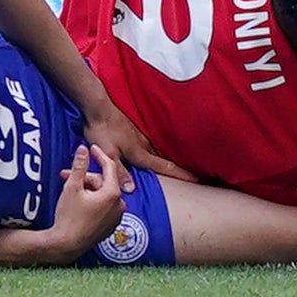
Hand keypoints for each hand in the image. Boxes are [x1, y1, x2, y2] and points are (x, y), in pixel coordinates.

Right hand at [47, 144, 126, 260]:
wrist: (64, 245)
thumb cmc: (68, 217)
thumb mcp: (72, 187)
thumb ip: (79, 166)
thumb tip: (83, 149)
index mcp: (113, 194)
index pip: (109, 167)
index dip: (99, 155)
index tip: (91, 148)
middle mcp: (119, 205)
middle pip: (103, 182)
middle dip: (85, 177)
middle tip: (66, 176)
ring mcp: (116, 218)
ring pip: (103, 195)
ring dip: (88, 189)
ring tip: (70, 191)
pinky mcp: (110, 227)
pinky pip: (104, 207)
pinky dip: (93, 201)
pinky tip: (79, 202)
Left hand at [82, 99, 197, 193]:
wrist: (98, 107)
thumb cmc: (102, 131)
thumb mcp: (108, 154)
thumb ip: (120, 172)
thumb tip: (132, 189)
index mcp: (139, 153)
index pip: (164, 167)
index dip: (181, 174)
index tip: (198, 179)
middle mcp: (143, 144)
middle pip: (163, 159)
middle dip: (177, 168)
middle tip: (191, 176)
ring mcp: (139, 136)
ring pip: (156, 151)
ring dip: (165, 159)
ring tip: (173, 166)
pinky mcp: (132, 130)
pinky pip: (147, 144)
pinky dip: (153, 151)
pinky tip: (150, 151)